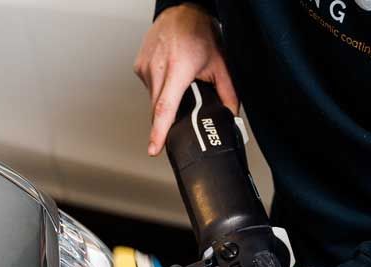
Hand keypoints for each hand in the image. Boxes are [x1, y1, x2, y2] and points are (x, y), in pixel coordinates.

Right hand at [134, 3, 238, 155]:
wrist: (181, 11)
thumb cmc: (198, 32)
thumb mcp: (220, 63)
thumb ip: (228, 92)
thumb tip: (231, 115)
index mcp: (178, 69)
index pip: (165, 108)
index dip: (159, 131)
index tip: (153, 148)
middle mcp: (158, 68)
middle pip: (158, 109)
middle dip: (168, 120)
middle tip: (184, 113)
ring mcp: (145, 67)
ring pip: (153, 99)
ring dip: (166, 100)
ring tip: (180, 83)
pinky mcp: (138, 67)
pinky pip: (149, 88)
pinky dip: (160, 89)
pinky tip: (170, 76)